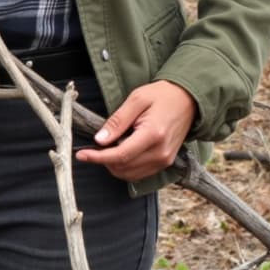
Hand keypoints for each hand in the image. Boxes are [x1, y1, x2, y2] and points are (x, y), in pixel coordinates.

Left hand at [75, 80, 196, 181]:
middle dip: (104, 161)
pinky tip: (120, 150)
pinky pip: (140, 173)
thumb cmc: (161, 95)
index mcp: (153, 135)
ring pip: (130, 174)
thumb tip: (99, 140)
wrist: (188, 99)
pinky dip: (125, 166)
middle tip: (94, 146)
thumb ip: (118, 121)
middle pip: (123, 168)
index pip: (119, 155)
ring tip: (108, 147)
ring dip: (114, 165)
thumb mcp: (137, 99)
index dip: (97, 157)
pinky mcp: (165, 162)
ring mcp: (165, 161)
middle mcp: (160, 153)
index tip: (80, 154)